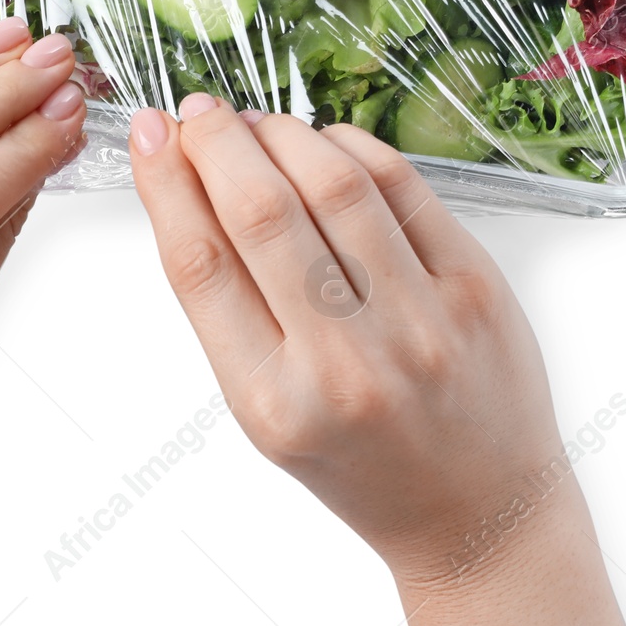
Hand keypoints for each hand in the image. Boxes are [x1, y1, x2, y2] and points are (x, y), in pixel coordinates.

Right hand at [127, 95, 625, 625]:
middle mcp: (346, 365)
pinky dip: (350, 147)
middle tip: (196, 113)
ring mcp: (420, 323)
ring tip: (254, 123)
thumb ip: (230, 310)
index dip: (163, 184)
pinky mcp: (477, 289)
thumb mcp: (266, 413)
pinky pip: (402, 187)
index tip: (147, 136)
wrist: (477, 513)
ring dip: (281, 134)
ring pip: (334, 185)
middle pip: (260, 213)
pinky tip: (322, 142)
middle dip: (215, 143)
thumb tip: (190, 184)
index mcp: (273, 405)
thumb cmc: (360, 462)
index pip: (199, 265)